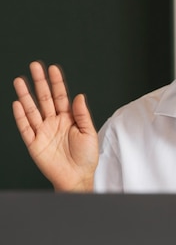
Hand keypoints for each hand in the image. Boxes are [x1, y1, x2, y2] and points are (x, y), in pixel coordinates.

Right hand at [12, 61, 98, 191]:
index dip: (56, 83)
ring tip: (19, 81)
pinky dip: (21, 116)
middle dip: (39, 82)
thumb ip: (82, 114)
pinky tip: (18, 104)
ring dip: (26, 96)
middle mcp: (54, 122)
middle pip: (44, 99)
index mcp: (68, 118)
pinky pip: (26, 128)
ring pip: (32, 110)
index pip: (61, 96)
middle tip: (35, 66)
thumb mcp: (89, 133)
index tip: (52, 69)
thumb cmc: (86, 158)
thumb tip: (79, 96)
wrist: (77, 177)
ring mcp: (43, 132)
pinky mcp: (35, 143)